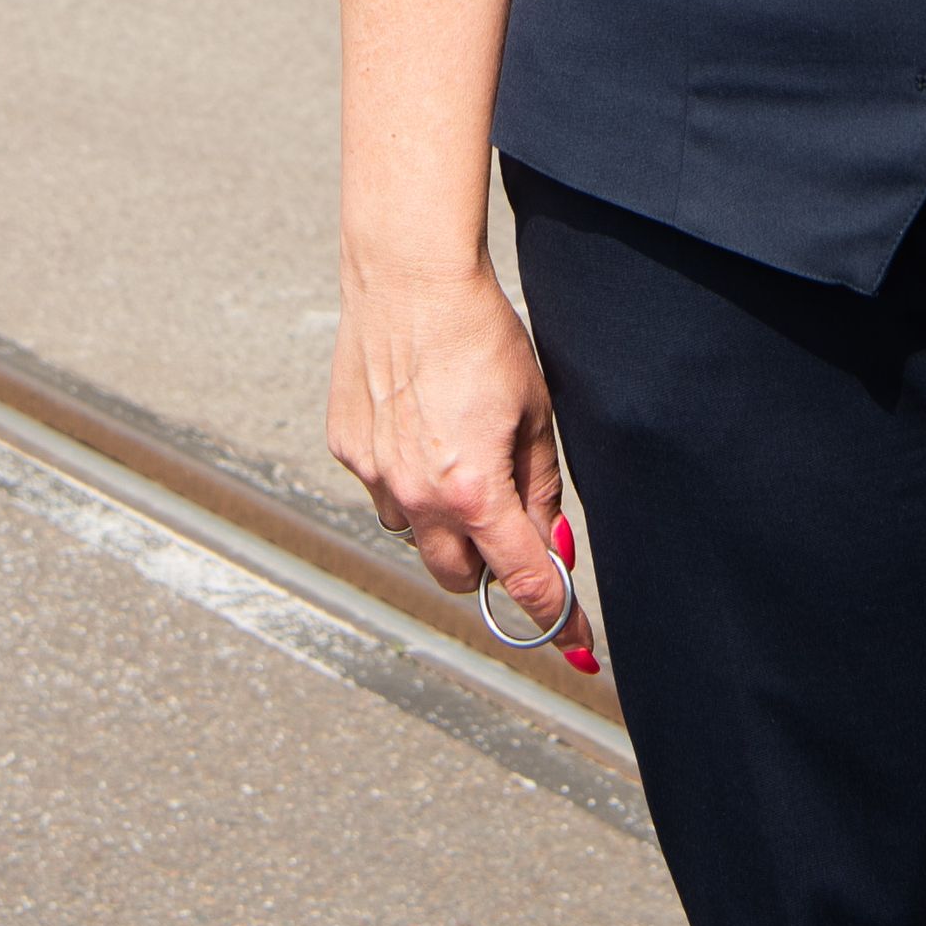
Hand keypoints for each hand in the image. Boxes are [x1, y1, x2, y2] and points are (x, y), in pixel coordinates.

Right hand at [331, 251, 589, 665]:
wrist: (411, 278)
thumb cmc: (482, 336)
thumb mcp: (534, 413)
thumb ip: (541, 490)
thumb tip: (552, 547)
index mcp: (475, 491)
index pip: (522, 582)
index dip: (556, 619)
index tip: (577, 646)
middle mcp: (418, 496)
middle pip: (459, 578)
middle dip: (489, 565)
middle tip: (510, 521)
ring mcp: (376, 476)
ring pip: (416, 535)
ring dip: (442, 520)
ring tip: (458, 451)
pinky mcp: (348, 449)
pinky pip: (384, 489)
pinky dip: (407, 477)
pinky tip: (421, 423)